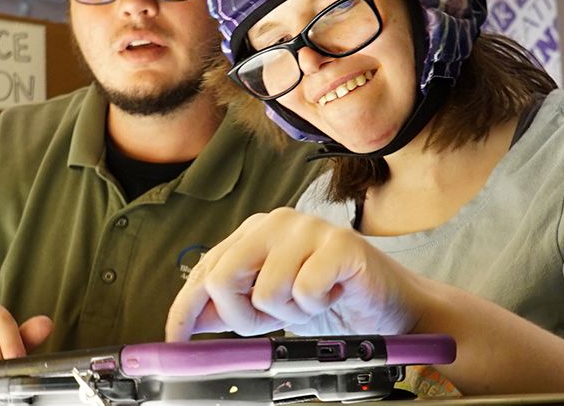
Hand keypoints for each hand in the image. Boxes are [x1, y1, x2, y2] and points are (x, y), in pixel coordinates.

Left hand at [165, 208, 423, 340]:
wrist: (386, 306)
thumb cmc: (328, 299)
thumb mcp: (268, 307)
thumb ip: (229, 307)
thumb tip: (187, 321)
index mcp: (254, 232)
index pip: (204, 269)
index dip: (185, 309)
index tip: (176, 340)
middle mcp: (276, 223)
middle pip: (223, 276)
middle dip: (240, 316)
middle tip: (270, 322)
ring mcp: (308, 229)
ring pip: (265, 291)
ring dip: (289, 314)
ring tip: (312, 303)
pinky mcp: (339, 244)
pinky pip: (303, 291)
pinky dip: (315, 307)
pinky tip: (332, 295)